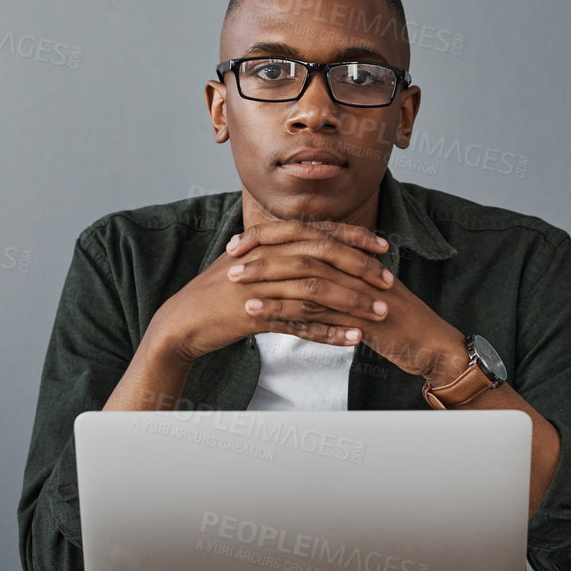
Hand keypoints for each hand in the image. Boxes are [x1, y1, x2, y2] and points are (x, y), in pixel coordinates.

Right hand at [146, 219, 395, 362]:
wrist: (182, 321)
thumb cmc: (217, 294)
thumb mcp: (247, 263)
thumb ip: (277, 251)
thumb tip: (310, 245)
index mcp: (265, 242)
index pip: (317, 232)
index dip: (353, 237)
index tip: (383, 246)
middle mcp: (264, 258)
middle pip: (321, 256)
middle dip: (360, 267)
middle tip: (388, 281)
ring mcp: (259, 286)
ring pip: (315, 291)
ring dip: (351, 302)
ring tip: (379, 313)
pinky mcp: (255, 317)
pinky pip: (299, 324)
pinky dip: (329, 332)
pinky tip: (352, 338)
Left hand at [222, 220, 466, 384]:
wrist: (431, 346)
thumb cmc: (397, 323)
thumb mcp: (364, 296)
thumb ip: (338, 283)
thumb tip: (304, 276)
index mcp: (354, 258)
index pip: (306, 237)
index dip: (272, 237)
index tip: (240, 243)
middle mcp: (355, 268)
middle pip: (302, 250)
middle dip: (263, 252)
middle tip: (230, 257)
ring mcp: (358, 291)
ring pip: (305, 278)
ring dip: (267, 280)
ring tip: (235, 283)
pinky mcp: (358, 318)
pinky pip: (316, 312)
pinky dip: (283, 311)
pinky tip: (257, 315)